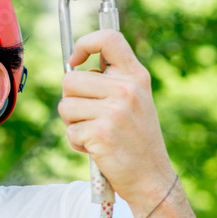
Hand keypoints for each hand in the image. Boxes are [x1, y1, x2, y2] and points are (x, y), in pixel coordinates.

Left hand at [58, 29, 175, 210]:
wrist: (151, 178)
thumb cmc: (135, 140)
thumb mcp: (134, 101)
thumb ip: (111, 82)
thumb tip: (72, 69)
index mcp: (136, 76)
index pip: (108, 39)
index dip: (85, 44)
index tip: (74, 60)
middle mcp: (126, 89)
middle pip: (70, 79)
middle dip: (71, 100)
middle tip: (89, 117)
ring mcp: (114, 111)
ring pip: (65, 106)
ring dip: (73, 123)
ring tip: (96, 134)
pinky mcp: (101, 133)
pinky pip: (69, 131)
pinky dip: (77, 143)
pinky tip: (96, 149)